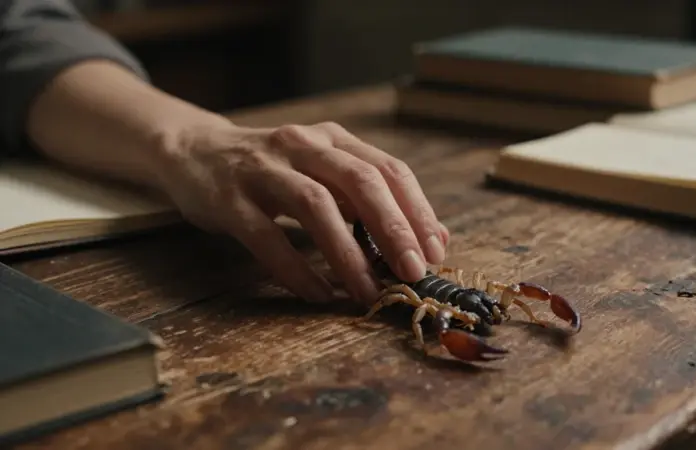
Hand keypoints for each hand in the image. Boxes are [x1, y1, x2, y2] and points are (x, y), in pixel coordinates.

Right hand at [155, 120, 448, 304]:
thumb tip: (435, 237)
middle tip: (413, 272)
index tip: (436, 252)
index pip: (388, 169)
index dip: (416, 211)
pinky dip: (295, 269)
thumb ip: (373, 200)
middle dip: (393, 229)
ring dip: (347, 253)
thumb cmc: (274, 171)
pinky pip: (266, 236)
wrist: (194, 151)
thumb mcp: (325, 173)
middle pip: (360, 181)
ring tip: (367, 292)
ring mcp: (263, 168)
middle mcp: (303, 145)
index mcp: (334, 139)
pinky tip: (316, 294)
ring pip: (315, 205)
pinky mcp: (229, 197)